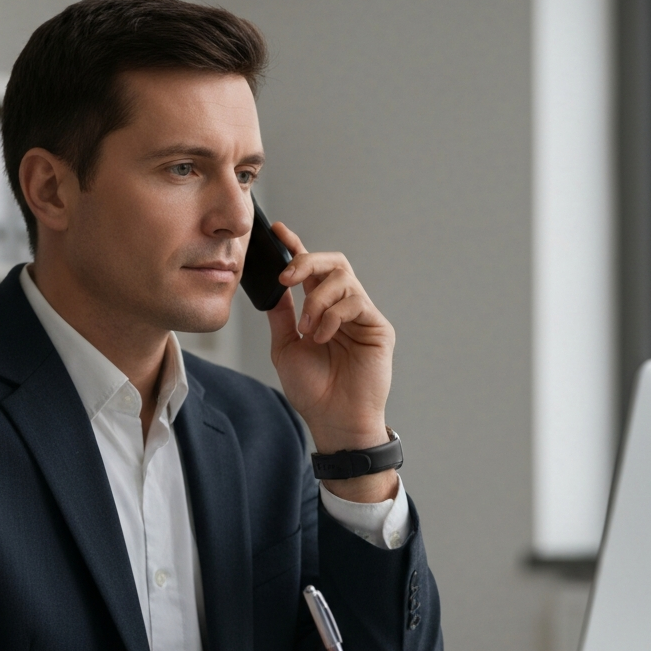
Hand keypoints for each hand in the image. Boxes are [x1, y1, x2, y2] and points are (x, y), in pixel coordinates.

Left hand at [266, 223, 397, 502]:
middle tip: (287, 277)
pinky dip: (333, 316)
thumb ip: (282, 315)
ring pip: (342, 279)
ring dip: (317, 300)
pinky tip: (324, 337)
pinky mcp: (377, 327)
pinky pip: (355, 302)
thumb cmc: (313, 391)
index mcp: (319, 310)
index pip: (310, 270)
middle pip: (332, 263)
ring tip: (308, 329)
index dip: (294, 247)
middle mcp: (342, 308)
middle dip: (306, 261)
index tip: (277, 231)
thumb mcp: (285, 348)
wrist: (333, 419)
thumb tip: (272, 288)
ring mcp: (361, 316)